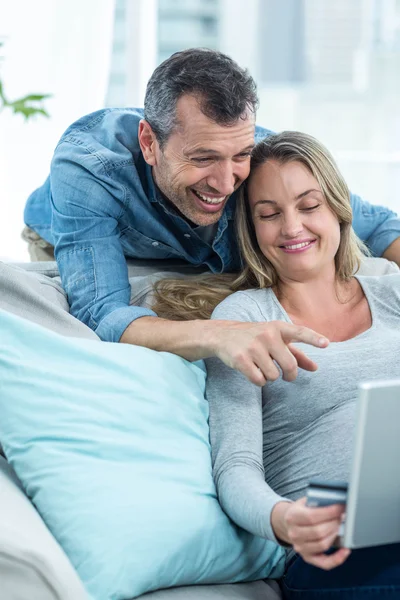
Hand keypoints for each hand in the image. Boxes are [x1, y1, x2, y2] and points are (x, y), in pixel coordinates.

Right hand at [212, 320, 328, 385]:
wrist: (223, 335)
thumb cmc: (256, 338)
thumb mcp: (276, 340)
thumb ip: (296, 353)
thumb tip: (315, 368)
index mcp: (278, 327)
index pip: (299, 332)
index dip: (313, 339)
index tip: (326, 344)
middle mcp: (267, 334)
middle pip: (289, 366)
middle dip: (289, 375)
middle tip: (286, 376)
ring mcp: (253, 346)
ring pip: (273, 376)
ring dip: (269, 377)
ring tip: (261, 366)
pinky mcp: (241, 359)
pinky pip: (259, 380)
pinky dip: (259, 381)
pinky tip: (252, 371)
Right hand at [271, 498, 350, 569]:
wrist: (289, 523)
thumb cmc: (301, 511)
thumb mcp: (304, 501)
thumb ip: (316, 501)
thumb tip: (335, 501)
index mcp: (292, 517)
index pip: (312, 516)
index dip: (329, 512)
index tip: (340, 507)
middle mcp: (294, 534)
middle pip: (319, 531)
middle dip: (334, 523)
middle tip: (343, 515)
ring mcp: (300, 547)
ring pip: (323, 544)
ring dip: (335, 534)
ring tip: (341, 525)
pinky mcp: (307, 557)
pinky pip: (325, 563)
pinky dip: (337, 558)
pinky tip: (346, 550)